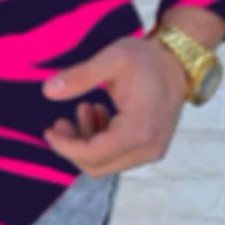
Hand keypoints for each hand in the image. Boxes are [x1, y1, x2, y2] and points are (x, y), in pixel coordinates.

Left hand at [41, 35, 189, 176]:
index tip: (49, 130)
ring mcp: (151, 151)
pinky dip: (101, 139)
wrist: (177, 61)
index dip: (65, 146)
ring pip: (106, 162)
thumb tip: (47, 91)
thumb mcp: (110, 59)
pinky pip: (117, 155)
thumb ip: (79, 76)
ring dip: (87, 141)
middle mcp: (147, 148)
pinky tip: (99, 113)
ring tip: (84, 108)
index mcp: (138, 130)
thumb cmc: (145, 58)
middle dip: (73, 146)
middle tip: (60, 120)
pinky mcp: (150, 147)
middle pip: (98, 165)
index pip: (93, 154)